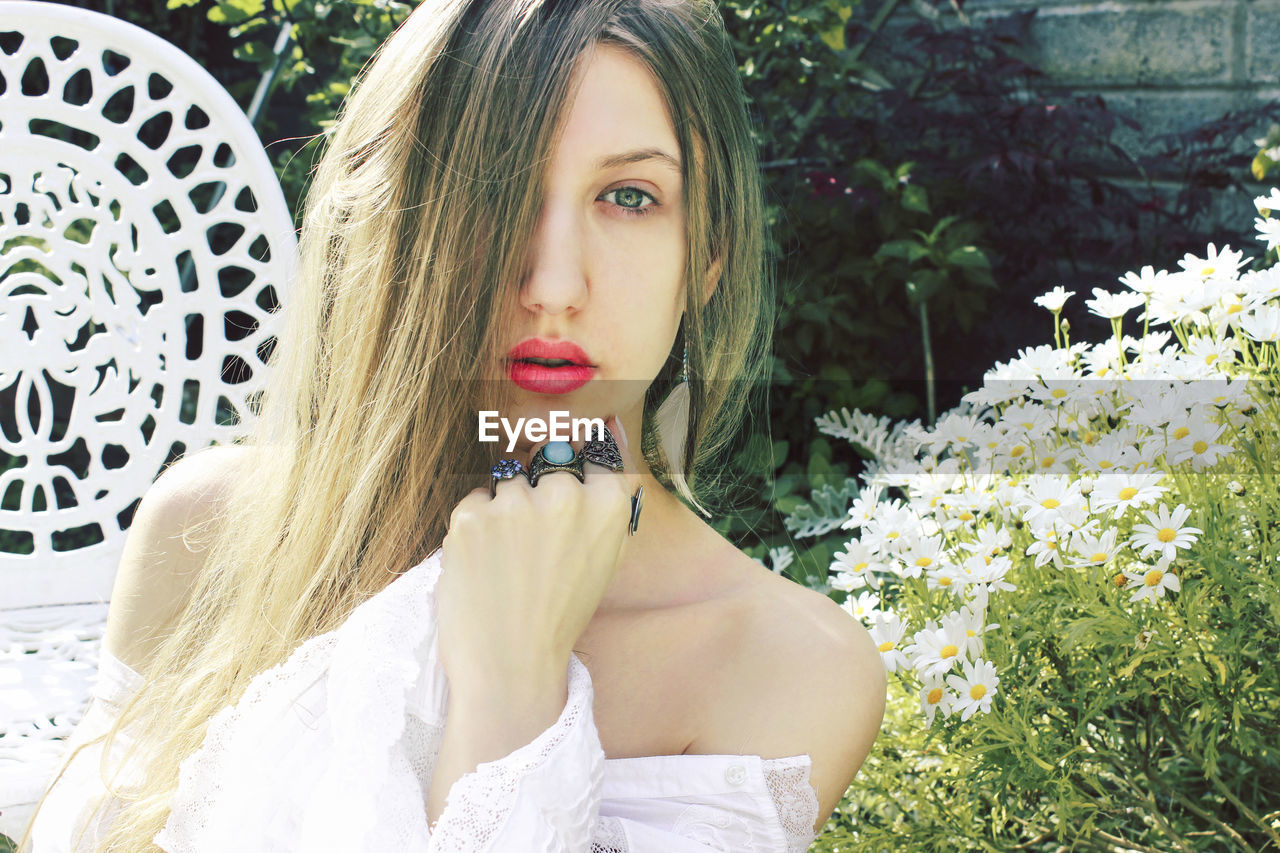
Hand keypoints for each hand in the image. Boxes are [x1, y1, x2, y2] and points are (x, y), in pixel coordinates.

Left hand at [436, 415, 636, 697]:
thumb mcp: (603, 558)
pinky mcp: (472, 514)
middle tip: (531, 551)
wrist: (510, 665)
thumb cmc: (559, 617)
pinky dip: (474, 528)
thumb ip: (605, 500)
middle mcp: (565, 495)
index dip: (575, 479)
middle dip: (536, 499)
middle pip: (546, 468)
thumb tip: (606, 429)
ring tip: (506, 565)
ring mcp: (516, 502)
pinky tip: (484, 566)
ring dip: (503, 514)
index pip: (594, 455)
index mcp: (608, 505)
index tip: (564, 504)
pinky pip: (474, 502)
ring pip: (507, 485)